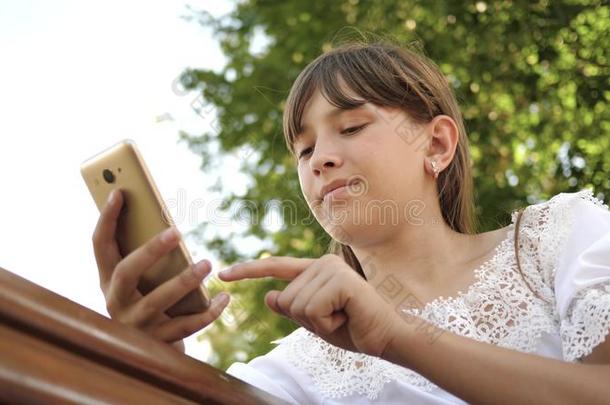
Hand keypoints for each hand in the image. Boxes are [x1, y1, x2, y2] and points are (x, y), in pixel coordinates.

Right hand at [92, 189, 229, 351]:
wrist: (149, 356)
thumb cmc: (150, 304)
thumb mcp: (142, 282)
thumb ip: (147, 258)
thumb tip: (170, 224)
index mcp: (108, 281)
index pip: (99, 246)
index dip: (106, 219)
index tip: (119, 191)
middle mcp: (115, 303)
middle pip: (127, 273)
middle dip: (151, 250)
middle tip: (178, 231)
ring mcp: (135, 325)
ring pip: (158, 301)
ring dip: (184, 280)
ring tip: (207, 263)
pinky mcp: (158, 344)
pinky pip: (186, 327)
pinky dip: (208, 313)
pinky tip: (224, 298)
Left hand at [218, 254, 398, 357]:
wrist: (386, 338)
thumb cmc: (353, 329)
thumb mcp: (316, 321)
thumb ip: (294, 308)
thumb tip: (269, 296)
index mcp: (316, 270)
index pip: (276, 268)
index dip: (248, 271)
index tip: (223, 274)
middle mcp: (322, 263)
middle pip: (285, 298)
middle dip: (306, 320)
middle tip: (336, 319)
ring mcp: (332, 269)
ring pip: (296, 306)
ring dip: (318, 323)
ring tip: (343, 318)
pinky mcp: (341, 280)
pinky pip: (312, 309)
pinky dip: (326, 323)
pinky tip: (346, 317)